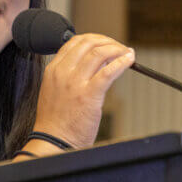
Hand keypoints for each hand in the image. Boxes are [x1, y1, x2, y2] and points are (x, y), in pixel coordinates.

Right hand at [31, 33, 134, 148]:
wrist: (52, 141)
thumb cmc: (56, 122)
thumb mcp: (56, 91)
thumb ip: (71, 75)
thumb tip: (98, 63)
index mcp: (53, 70)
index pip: (74, 42)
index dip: (94, 39)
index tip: (106, 44)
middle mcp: (63, 72)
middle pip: (88, 43)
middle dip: (107, 41)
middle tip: (119, 47)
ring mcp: (75, 83)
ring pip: (99, 53)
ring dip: (117, 49)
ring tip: (127, 53)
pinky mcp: (89, 95)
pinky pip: (109, 72)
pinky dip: (122, 62)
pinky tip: (130, 61)